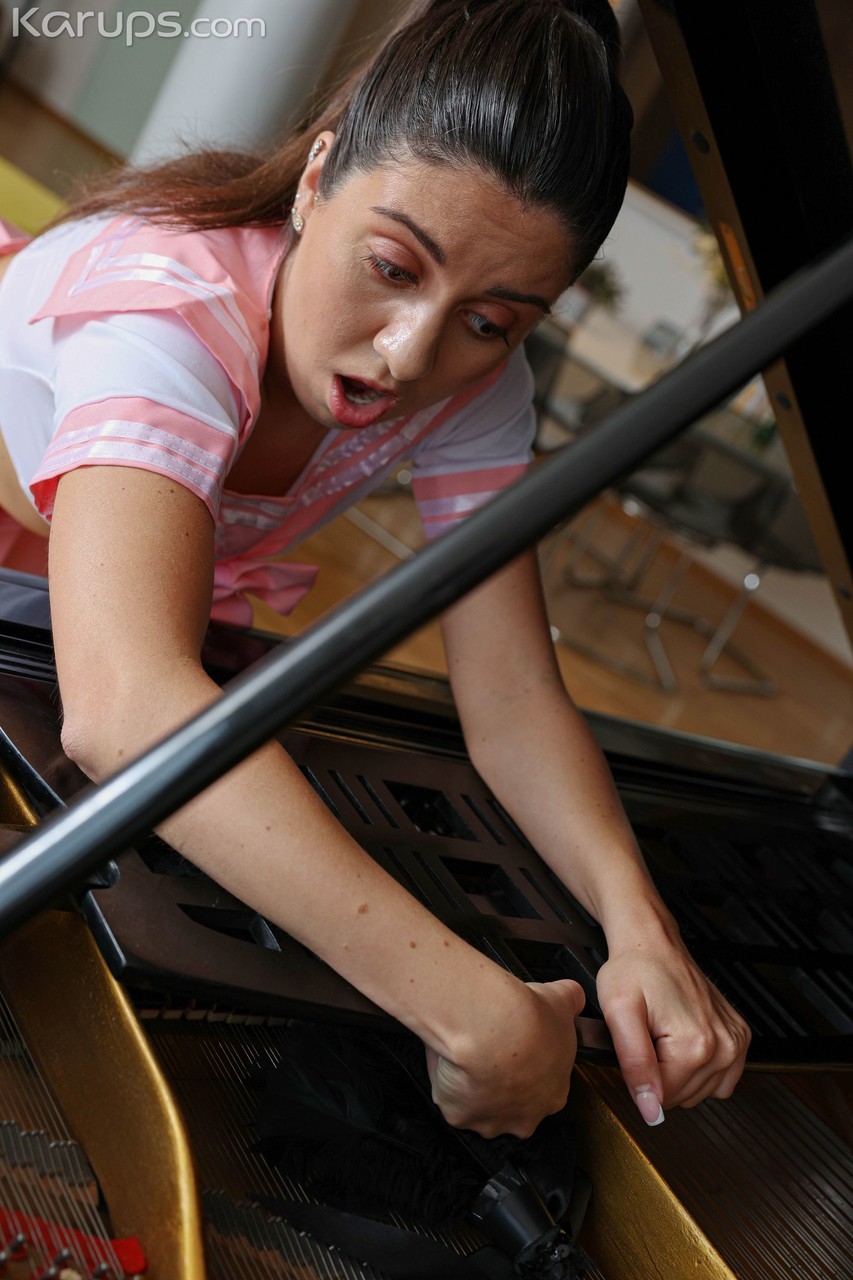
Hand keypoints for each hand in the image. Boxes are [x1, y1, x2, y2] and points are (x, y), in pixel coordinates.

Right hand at [425, 978, 585, 1138]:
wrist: (492, 1030)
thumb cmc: (529, 1021)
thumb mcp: (561, 1000)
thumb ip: (571, 1000)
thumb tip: (575, 995)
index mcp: (552, 1095)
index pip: (542, 1088)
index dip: (528, 1066)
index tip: (516, 1046)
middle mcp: (523, 1119)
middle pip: (511, 1107)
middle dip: (500, 1085)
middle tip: (489, 1050)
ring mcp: (490, 1122)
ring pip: (478, 1106)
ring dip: (472, 1085)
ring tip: (466, 1049)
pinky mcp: (459, 1116)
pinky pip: (449, 1097)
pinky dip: (446, 1078)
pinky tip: (449, 1055)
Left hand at [596, 931, 749, 1125]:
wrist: (654, 942)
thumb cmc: (634, 969)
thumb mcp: (619, 1014)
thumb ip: (635, 1066)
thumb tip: (651, 1111)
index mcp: (695, 1045)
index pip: (663, 1100)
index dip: (641, 1078)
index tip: (638, 1046)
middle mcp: (724, 1046)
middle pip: (683, 1098)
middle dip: (660, 1074)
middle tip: (650, 1036)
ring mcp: (736, 1042)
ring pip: (700, 1092)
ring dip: (678, 1072)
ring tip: (665, 1036)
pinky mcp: (740, 1037)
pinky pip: (721, 1080)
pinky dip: (701, 1071)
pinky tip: (684, 1043)